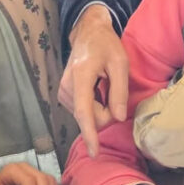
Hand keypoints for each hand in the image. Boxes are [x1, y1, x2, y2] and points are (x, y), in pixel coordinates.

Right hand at [59, 4, 128, 156]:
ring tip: (103, 85)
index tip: (94, 152)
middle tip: (114, 89)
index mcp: (81, 75)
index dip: (90, 133)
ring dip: (100, 108)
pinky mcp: (64, 94)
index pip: (84, 111)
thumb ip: (119, 91)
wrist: (88, 32)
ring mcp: (63, 91)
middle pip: (89, 116)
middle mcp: (67, 86)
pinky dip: (93, 105)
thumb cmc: (106, 44)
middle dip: (106, 112)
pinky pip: (83, 110)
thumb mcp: (120, 63)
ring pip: (86, 115)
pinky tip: (96, 88)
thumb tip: (117, 118)